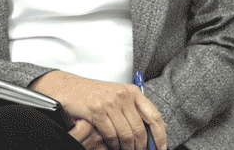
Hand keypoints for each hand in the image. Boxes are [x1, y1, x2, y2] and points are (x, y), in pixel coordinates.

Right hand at [30, 70, 167, 149]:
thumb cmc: (96, 96)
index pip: (154, 115)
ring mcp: (110, 102)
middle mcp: (124, 95)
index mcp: (133, 92)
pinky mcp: (97, 110)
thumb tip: (162, 126)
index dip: (160, 135)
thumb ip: (138, 111)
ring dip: (126, 148)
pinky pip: (110, 134)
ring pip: (126, 134)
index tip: (161, 148)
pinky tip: (111, 146)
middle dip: (140, 146)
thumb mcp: (120, 99)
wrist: (70, 89)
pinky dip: (112, 145)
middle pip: (139, 129)